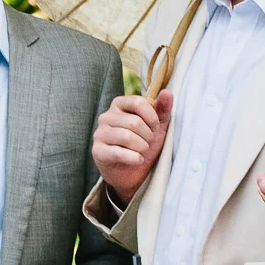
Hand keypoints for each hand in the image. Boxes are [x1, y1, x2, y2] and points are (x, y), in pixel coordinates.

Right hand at [93, 90, 172, 204]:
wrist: (133, 171)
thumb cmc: (144, 144)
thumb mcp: (157, 127)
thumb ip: (162, 109)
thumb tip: (167, 92)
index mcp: (119, 105)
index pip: (137, 102)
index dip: (152, 117)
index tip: (155, 127)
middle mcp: (106, 116)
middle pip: (134, 122)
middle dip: (148, 136)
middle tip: (149, 143)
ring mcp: (99, 133)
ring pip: (126, 137)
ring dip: (141, 147)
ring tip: (143, 151)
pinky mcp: (97, 151)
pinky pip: (117, 152)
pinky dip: (134, 158)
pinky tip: (138, 159)